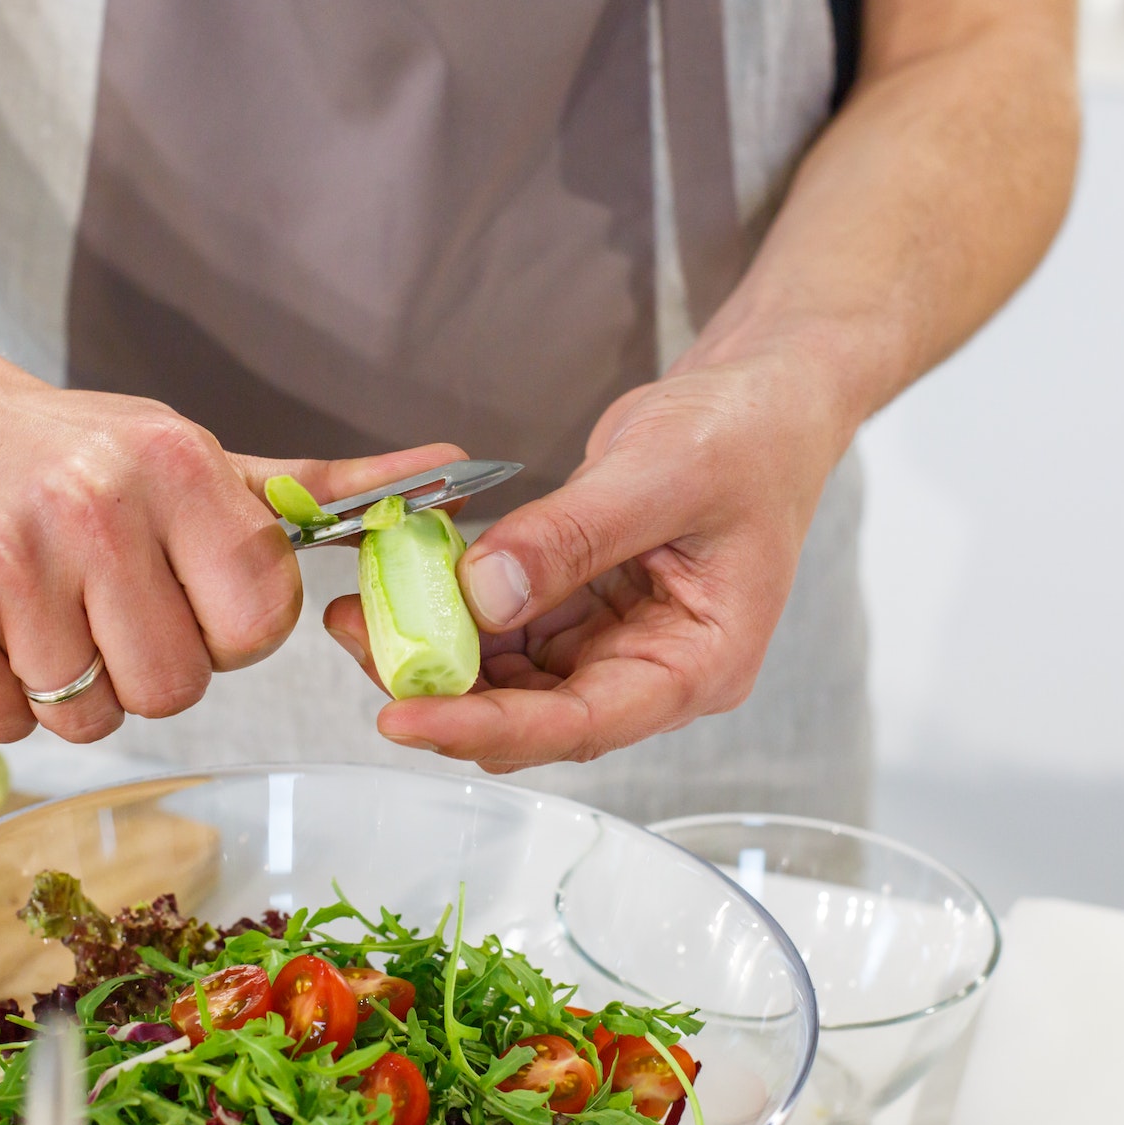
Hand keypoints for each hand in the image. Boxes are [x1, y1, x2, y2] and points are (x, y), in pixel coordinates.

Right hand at [0, 343, 463, 742]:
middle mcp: (92, 510)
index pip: (260, 622)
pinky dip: (1, 699)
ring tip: (40, 609)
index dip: (227, 631)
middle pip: (177, 688)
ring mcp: (3, 569)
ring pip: (93, 717)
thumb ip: (318, 487)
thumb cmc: (63, 446)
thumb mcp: (192, 452)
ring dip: (73, 687)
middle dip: (148, 666)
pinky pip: (8, 727)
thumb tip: (454, 473)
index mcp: (172, 465)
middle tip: (104, 607)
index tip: (185, 596)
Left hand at [324, 357, 853, 769]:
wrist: (763, 396)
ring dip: (437, 652)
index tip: (404, 715)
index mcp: (699, 665)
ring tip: (360, 612)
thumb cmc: (748, 435)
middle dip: (445, 691)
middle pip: (533, 713)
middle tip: (360, 645)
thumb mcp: (662, 472)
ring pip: (508, 679)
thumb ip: (572, 536)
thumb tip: (481, 593)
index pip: (582, 725)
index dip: (487, 728)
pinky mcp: (582, 611)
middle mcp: (654, 671)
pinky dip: (454, 611)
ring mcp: (614, 645)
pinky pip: (506, 630)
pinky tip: (402, 583)